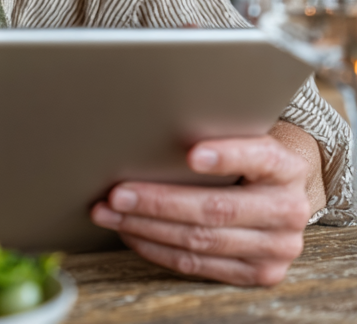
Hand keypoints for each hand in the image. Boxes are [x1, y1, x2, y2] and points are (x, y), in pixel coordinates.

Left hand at [90, 135, 312, 286]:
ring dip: (147, 228)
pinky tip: (131, 233)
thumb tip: (152, 125)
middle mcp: (288, 210)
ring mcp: (277, 248)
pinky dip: (158, 249)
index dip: (226, 156)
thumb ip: (215, 133)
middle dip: (159, 202)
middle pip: (216, 209)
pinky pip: (199, 265)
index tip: (191, 153)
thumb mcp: (244, 137)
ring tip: (110, 214)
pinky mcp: (260, 273)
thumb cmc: (246, 157)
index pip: (259, 158)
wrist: (282, 193)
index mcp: (286, 167)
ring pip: (202, 241)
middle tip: (117, 194)